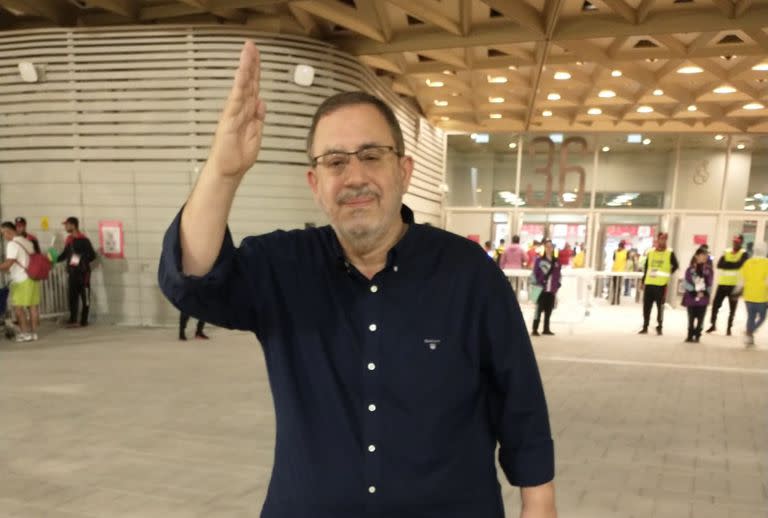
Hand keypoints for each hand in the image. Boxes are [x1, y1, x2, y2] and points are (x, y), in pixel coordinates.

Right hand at [207, 41, 266, 178]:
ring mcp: (233, 111)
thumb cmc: (239, 155)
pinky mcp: (229, 118)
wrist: (229, 170)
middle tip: (251, 44)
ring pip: (241, 86)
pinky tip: (241, 73)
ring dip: (245, 68)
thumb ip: (259, 118)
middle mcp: (239, 108)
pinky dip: (239, 85)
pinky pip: (235, 99)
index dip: (256, 71)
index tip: (257, 55)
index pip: (253, 87)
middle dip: (250, 63)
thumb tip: (262, 101)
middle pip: (247, 82)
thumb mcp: (256, 134)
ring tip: (247, 51)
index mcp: (247, 111)